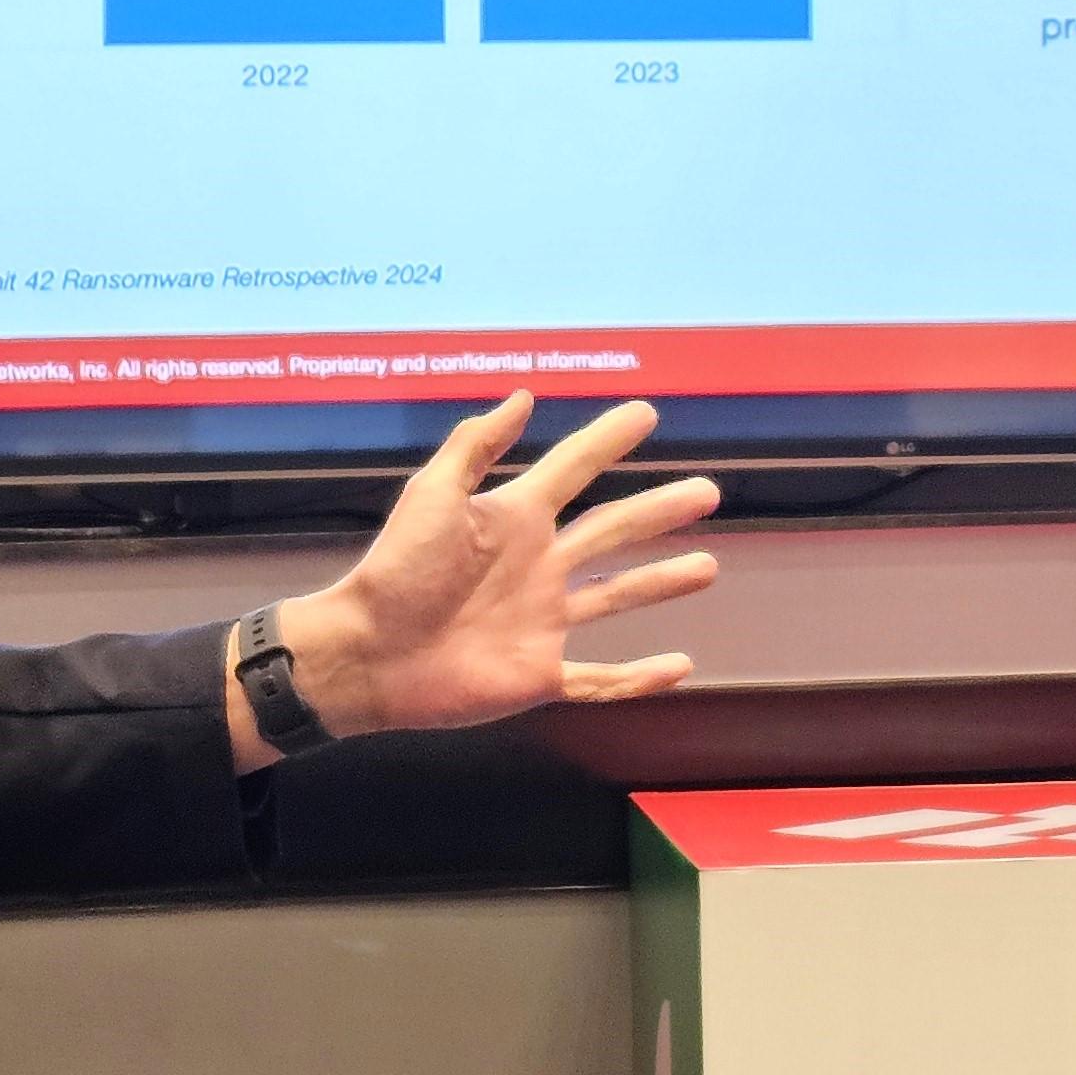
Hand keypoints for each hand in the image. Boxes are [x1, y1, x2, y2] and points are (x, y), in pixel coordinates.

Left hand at [234, 393, 720, 765]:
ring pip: (618, 599)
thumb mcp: (431, 496)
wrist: (366, 654)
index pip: (573, 470)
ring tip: (708, 567)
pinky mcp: (540, 675)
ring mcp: (543, 622)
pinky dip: (641, 678)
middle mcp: (538, 567)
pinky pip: (602, 678)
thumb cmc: (394, 571)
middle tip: (709, 491)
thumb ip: (475, 448)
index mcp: (514, 519)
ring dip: (663, 583)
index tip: (646, 413)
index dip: (607, 441)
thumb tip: (523, 396)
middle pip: (613, 532)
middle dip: (660, 511)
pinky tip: (680, 666)